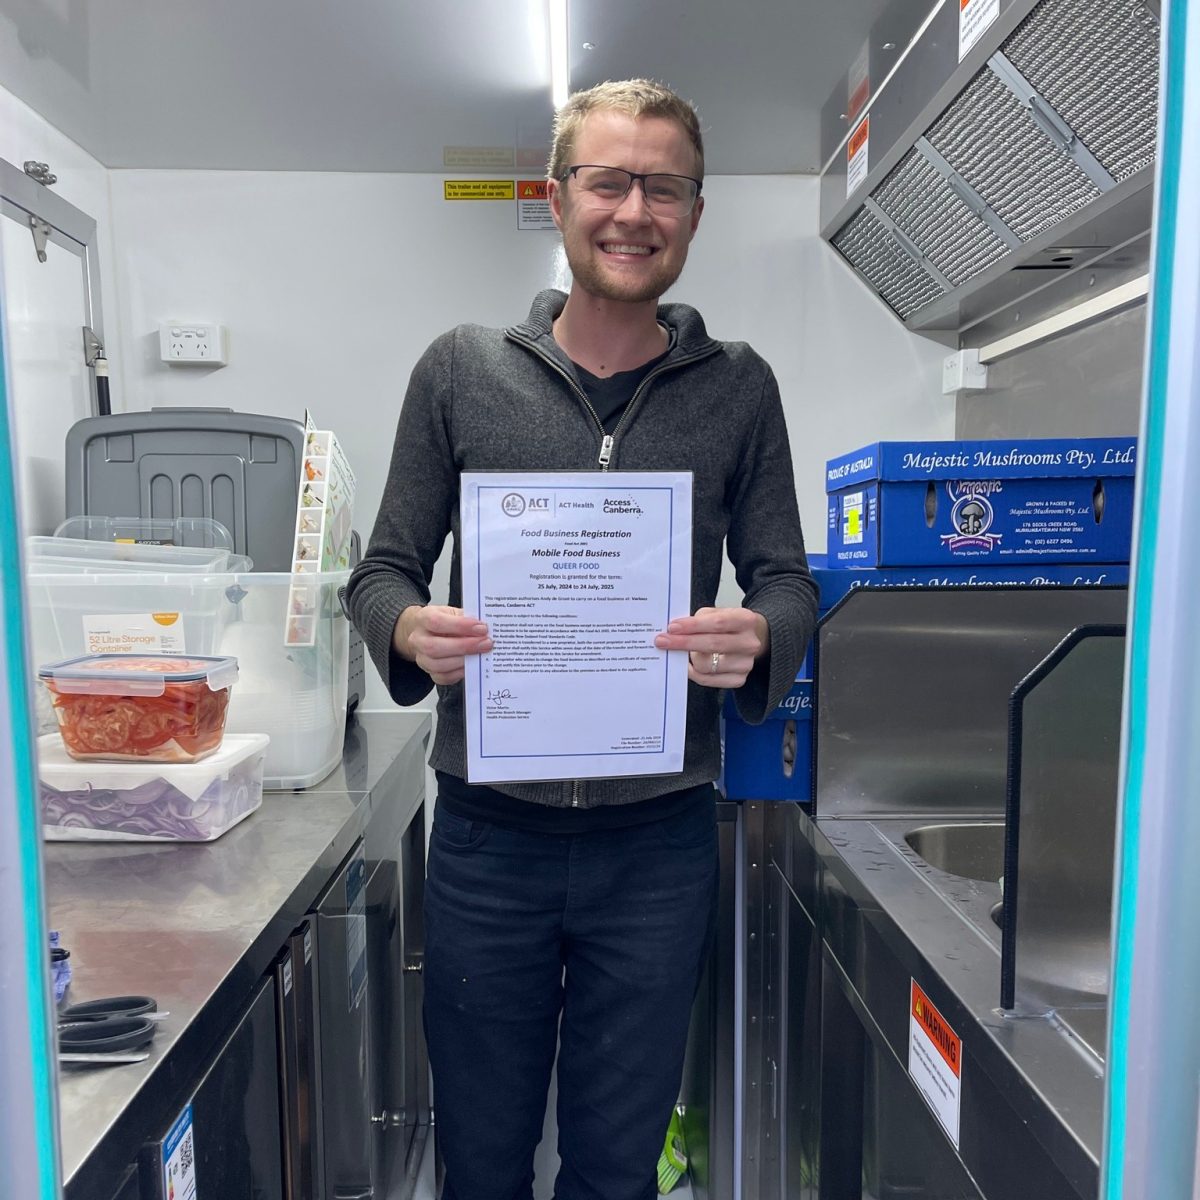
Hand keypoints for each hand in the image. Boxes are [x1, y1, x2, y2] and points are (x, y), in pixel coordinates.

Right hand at [394, 605, 491, 685]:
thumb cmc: (445, 621)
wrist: (430, 632)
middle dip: (464, 647)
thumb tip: (488, 628)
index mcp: (424, 618)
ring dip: (463, 661)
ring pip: (437, 665)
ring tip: (482, 655)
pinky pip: (443, 677)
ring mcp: (421, 657)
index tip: (482, 628)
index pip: (437, 622)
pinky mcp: (429, 672)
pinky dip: (459, 673)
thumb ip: (468, 618)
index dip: (461, 626)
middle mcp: (418, 639)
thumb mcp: (454, 613)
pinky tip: (473, 665)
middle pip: (434, 647)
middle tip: (486, 644)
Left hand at [654, 607, 768, 688]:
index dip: (692, 626)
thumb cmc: (729, 625)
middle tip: (662, 641)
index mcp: (745, 620)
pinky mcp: (739, 680)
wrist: (752, 639)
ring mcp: (746, 664)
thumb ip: (699, 619)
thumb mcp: (718, 613)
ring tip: (684, 652)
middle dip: (683, 643)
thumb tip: (674, 630)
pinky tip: (688, 665)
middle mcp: (749, 643)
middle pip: (712, 645)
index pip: (717, 623)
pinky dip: (694, 673)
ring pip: (706, 665)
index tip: (672, 628)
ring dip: (690, 658)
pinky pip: (708, 680)